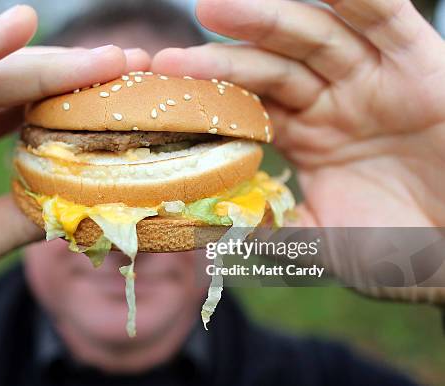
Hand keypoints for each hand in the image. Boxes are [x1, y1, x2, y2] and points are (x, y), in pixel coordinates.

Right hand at [0, 5, 148, 329]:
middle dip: (77, 77)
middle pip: (14, 87)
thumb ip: (15, 218)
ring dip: (46, 62)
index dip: (76, 105)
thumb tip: (78, 204)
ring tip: (106, 57)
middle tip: (135, 64)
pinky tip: (18, 26)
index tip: (129, 102)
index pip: (24, 114)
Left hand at [152, 0, 444, 300]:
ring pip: (313, 38)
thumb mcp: (326, 244)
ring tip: (214, 9)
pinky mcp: (417, 64)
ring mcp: (370, 80)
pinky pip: (387, 20)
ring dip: (266, 19)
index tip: (162, 102)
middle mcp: (331, 101)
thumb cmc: (402, 250)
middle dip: (222, 58)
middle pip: (269, 67)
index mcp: (304, 136)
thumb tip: (217, 232)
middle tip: (169, 58)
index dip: (206, 103)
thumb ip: (275, 233)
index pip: (247, 109)